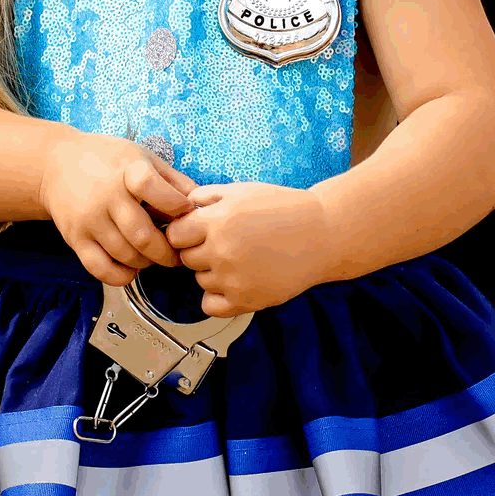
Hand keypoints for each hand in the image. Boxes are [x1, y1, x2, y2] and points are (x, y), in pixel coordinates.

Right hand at [39, 131, 198, 285]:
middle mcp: (106, 197)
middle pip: (142, 235)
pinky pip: (101, 269)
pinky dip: (122, 276)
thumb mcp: (141, 157)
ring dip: (148, 263)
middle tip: (178, 254)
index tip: (186, 213)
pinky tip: (132, 269)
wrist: (56, 164)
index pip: (152, 188)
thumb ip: (171, 179)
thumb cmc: (107, 159)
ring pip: (126, 255)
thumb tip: (201, 203)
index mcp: (126, 171)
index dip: (174, 204)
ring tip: (155, 257)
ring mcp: (89, 221)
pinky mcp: (75, 239)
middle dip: (167, 251)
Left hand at [164, 182, 331, 315]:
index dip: (184, 232)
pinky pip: (210, 305)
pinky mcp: (245, 301)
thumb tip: (183, 205)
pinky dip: (217, 296)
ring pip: (199, 280)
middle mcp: (220, 251)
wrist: (320, 235)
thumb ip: (207, 195)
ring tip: (238, 259)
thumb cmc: (282, 208)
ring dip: (211, 272)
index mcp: (216, 221)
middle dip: (198, 250)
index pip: (174, 235)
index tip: (197, 231)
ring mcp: (232, 279)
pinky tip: (234, 282)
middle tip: (223, 244)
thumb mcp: (241, 190)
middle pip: (185, 258)